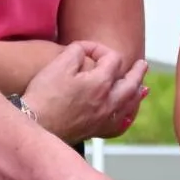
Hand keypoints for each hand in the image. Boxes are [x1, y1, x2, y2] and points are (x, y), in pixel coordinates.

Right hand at [23, 42, 147, 142]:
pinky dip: (125, 119)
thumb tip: (84, 50)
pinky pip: (117, 126)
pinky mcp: (94, 130)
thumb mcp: (59, 63)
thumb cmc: (45, 95)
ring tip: (143, 89)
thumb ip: (77, 50)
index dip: (100, 49)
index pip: (112, 59)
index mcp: (101, 82)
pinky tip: (126, 118)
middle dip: (137, 72)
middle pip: (130, 83)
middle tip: (143, 65)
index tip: (85, 50)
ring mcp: (103, 118)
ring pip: (128, 105)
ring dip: (137, 94)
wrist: (35, 124)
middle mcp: (107, 101)